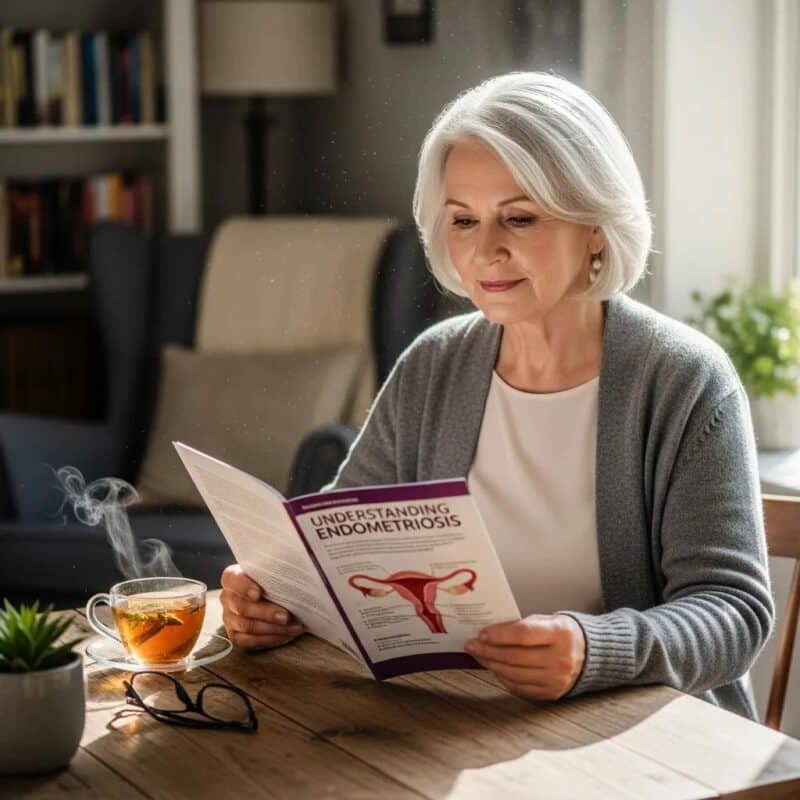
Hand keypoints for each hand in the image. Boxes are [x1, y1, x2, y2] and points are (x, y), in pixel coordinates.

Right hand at [220, 564, 304, 649]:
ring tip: (293, 627)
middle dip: (266, 613)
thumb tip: (292, 569)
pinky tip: (287, 635)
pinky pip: (251, 641)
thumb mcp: (271, 570)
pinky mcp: (235, 635)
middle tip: (286, 616)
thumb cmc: (271, 580)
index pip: (232, 579)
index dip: (244, 587)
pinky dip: (271, 639)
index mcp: (232, 577)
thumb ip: (275, 570)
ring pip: (247, 626)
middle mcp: (227, 597)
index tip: (259, 593)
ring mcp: (229, 618)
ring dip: (273, 628)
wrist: (269, 596)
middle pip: (242, 607)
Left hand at [465, 613, 585, 701]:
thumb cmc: (562, 633)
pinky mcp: (552, 693)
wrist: (590, 654)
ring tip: (479, 656)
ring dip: (492, 665)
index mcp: (560, 634)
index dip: (499, 634)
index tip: (482, 633)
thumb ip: (523, 625)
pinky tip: (495, 668)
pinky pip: (520, 688)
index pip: (523, 634)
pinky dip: (504, 678)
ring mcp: (557, 679)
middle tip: (472, 645)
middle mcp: (560, 658)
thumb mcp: (548, 620)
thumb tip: (491, 632)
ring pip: (514, 674)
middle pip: (515, 657)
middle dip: (488, 651)